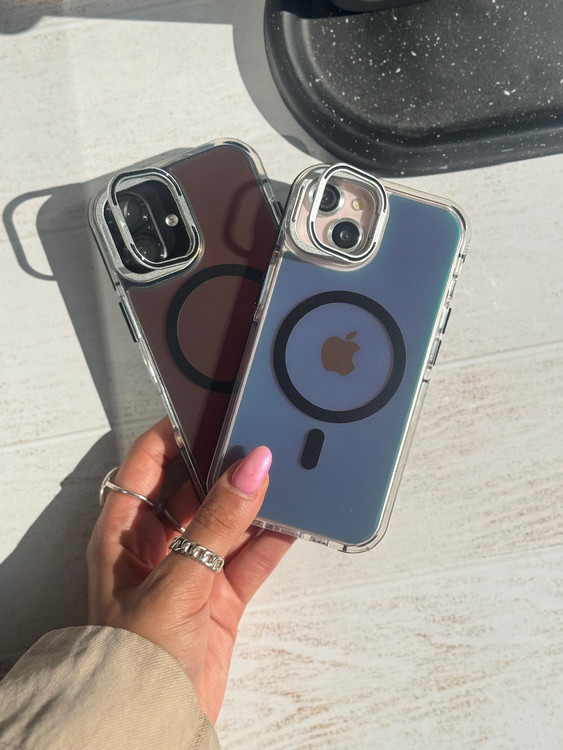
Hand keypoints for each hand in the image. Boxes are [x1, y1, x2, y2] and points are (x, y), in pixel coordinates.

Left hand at [87, 417, 292, 722]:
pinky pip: (251, 556)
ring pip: (227, 520)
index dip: (175, 432)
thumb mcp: (176, 579)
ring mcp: (191, 568)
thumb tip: (250, 468)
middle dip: (225, 464)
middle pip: (194, 487)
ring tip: (284, 472)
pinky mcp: (220, 595)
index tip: (212, 408)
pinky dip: (272, 540)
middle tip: (259, 437)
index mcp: (124, 532)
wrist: (156, 721)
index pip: (147, 463)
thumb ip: (217, 524)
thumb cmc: (135, 658)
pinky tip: (294, 518)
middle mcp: (156, 544)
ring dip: (253, 501)